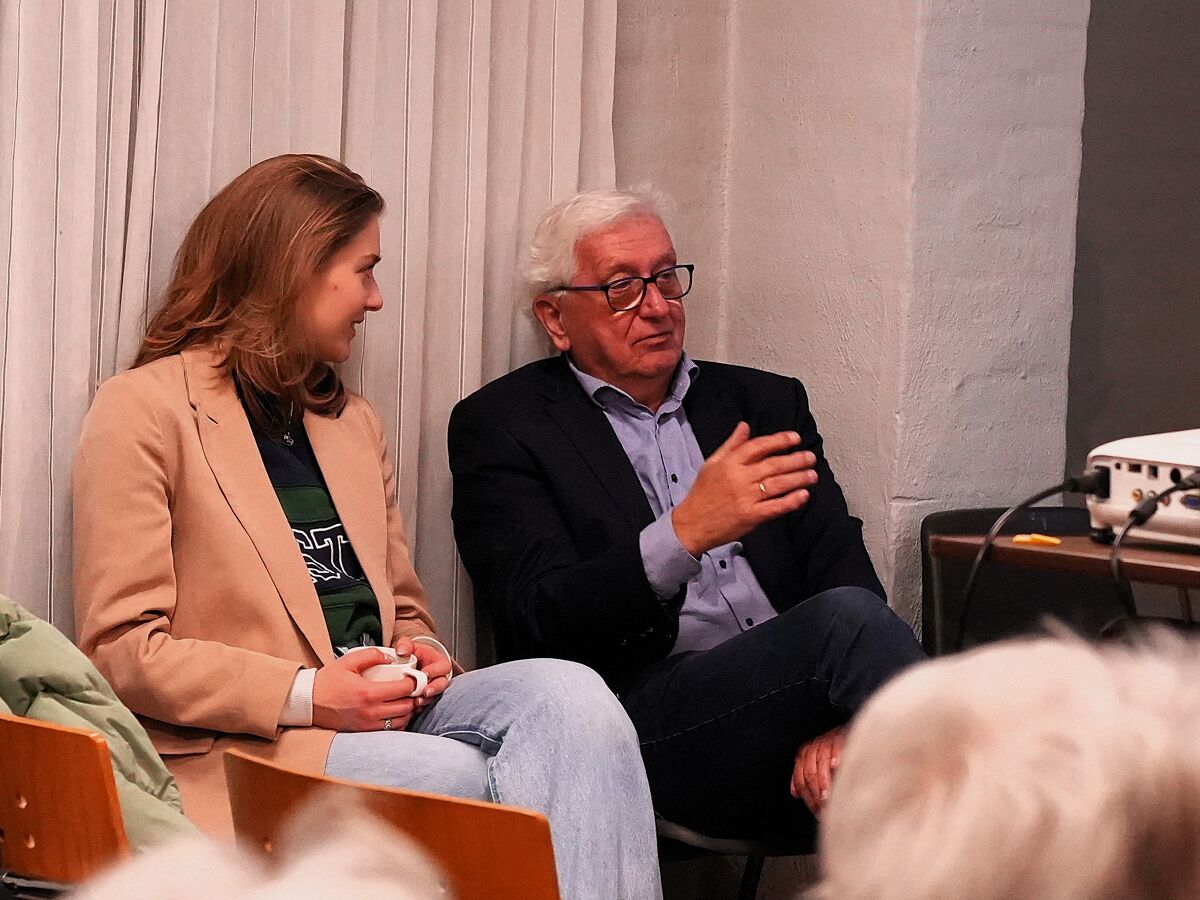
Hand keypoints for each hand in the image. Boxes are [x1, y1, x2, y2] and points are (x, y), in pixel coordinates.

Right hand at [312, 648, 416, 731]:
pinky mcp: (364, 731)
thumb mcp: (348, 661)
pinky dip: (398, 721)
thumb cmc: (327, 682)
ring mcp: (368, 724)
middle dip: (414, 696)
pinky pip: (390, 729)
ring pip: (401, 721)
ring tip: (406, 699)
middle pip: (406, 707)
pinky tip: (396, 711)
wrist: (308, 703)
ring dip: (408, 710)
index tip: (416, 676)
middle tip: (414, 687)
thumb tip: (390, 657)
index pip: (403, 690)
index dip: (414, 682)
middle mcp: (370, 711)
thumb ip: (372, 655)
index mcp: (368, 693)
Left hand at [399, 637, 453, 709]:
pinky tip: (414, 709)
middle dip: (434, 689)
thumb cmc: (414, 655)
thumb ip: (406, 645)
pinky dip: (421, 707)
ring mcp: (434, 689)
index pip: (443, 667)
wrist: (412, 665)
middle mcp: (439, 677)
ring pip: (435, 696)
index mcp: (439, 663)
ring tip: (418, 702)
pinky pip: (427, 705)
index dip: (435, 670)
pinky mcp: (427, 699)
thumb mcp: (410, 646)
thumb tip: (401, 651)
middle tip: (425, 692)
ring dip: (427, 700)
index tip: (425, 673)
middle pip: (442, 684)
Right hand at [671, 422, 817, 555]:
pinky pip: (776, 507)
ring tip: (812, 474)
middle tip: (810, 457)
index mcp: (730, 463)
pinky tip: (804, 495)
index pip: (759, 446)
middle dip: (795, 460)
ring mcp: (746, 498)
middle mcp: (739, 478)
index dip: (779, 440)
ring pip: (778, 484)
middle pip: (773, 465)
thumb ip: (731, 445)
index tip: (795, 438)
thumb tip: (745, 426)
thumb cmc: (702, 492)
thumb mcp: (712, 463)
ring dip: (798, 479)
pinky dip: (791, 501)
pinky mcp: (751, 516)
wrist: (692, 524)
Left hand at [791, 726, 846, 816]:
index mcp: (804, 755)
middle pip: (810, 774)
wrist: (848, 734)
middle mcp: (813, 748)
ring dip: (824, 782)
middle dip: (816, 794)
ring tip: (829, 797)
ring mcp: (826, 743)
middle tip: (824, 808)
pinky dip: (835, 757)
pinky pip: (835, 749)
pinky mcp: (839, 738)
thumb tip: (794, 794)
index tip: (816, 810)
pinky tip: (836, 766)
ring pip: (820, 765)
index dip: (807, 796)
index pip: (800, 778)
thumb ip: (803, 777)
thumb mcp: (814, 764)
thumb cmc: (831, 752)